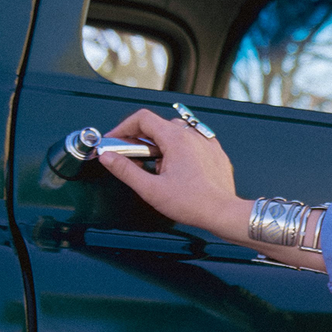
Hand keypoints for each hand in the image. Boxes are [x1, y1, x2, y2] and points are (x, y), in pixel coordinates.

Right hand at [97, 108, 250, 241]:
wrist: (224, 212)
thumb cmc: (194, 203)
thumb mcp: (151, 189)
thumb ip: (125, 170)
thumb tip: (108, 157)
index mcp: (177, 139)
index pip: (143, 118)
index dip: (123, 127)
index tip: (114, 140)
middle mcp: (193, 135)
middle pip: (158, 125)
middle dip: (139, 139)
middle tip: (130, 156)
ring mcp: (206, 142)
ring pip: (175, 132)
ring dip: (159, 145)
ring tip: (155, 167)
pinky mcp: (214, 152)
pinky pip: (191, 141)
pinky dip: (178, 149)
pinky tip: (175, 169)